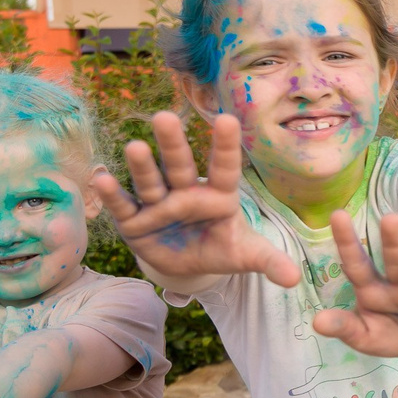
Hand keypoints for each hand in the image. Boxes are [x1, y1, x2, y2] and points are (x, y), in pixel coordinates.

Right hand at [91, 111, 299, 288]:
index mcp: (219, 195)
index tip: (228, 119)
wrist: (189, 264)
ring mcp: (159, 203)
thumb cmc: (220, 247)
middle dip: (173, 144)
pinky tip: (101, 178)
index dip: (225, 145)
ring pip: (151, 180)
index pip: (225, 167)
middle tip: (165, 117)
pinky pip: (125, 205)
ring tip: (135, 147)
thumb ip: (268, 261)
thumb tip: (295, 279)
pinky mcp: (135, 220)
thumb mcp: (245, 255)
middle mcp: (187, 192)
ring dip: (142, 166)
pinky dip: (114, 194)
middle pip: (180, 164)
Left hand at [310, 210, 397, 358]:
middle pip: (395, 262)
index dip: (347, 241)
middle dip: (393, 242)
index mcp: (374, 289)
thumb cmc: (391, 331)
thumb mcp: (364, 334)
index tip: (338, 214)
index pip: (357, 264)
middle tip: (390, 217)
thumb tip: (317, 322)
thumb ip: (344, 327)